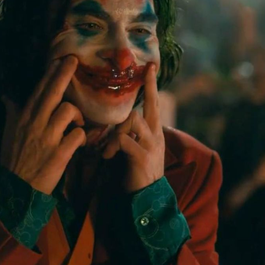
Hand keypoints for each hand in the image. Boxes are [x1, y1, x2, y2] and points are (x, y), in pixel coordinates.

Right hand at [6, 56, 85, 194]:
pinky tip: (81, 142)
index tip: (60, 60)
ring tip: (77, 123)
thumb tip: (8, 95)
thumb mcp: (8, 133)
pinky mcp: (60, 154)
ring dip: (77, 115)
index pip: (38, 91)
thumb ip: (11, 113)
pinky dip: (82, 137)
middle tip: (74, 61)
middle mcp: (35, 124)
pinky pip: (78, 135)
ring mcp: (48, 138)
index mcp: (23, 118)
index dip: (50, 74)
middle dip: (64, 74)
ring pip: (68, 111)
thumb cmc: (13, 160)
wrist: (16, 190)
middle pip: (52, 93)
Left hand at [102, 63, 163, 192]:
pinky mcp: (142, 157)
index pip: (154, 104)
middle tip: (145, 72)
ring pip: (134, 119)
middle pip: (151, 105)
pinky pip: (125, 140)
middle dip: (149, 88)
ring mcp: (151, 146)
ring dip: (117, 129)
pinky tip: (108, 156)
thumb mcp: (138, 149)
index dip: (152, 86)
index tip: (150, 66)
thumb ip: (132, 133)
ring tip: (109, 147)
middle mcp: (156, 135)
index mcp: (154, 132)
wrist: (148, 198)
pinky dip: (113, 145)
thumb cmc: (138, 173)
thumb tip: (120, 119)